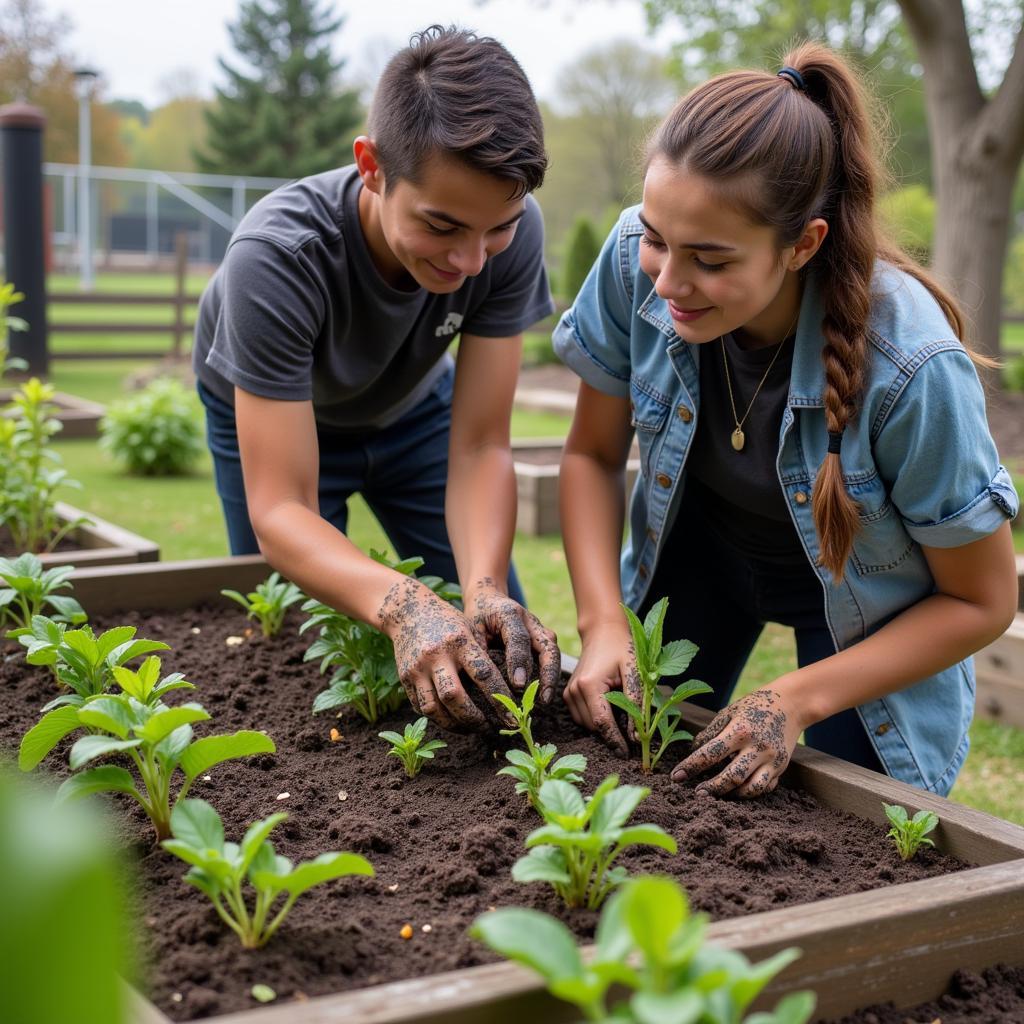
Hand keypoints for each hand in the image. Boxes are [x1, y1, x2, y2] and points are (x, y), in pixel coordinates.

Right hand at [378, 577, 514, 731]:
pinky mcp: (404, 678)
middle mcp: (437, 656)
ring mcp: (417, 668)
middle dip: (473, 719)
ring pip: (434, 708)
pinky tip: (451, 719)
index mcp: (460, 642)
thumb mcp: (469, 630)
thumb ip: (482, 656)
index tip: (512, 717)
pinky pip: (421, 707)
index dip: (500, 699)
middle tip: (488, 728)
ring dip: (453, 725)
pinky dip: (437, 717)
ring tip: (469, 728)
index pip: (484, 675)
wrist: (408, 611)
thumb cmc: (448, 622)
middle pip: (454, 697)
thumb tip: (505, 691)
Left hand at [464, 577, 560, 702]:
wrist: (488, 598)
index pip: (518, 639)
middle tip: (542, 699)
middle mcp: (530, 621)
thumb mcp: (471, 628)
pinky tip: (543, 695)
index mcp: (510, 614)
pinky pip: (551, 657)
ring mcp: (540, 630)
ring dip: (551, 677)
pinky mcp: (543, 639)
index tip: (517, 685)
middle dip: (547, 674)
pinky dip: (549, 675)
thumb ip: (478, 649)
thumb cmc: (478, 615)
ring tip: (544, 701)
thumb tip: (482, 680)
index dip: (519, 662)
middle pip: (547, 647)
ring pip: (553, 652)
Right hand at [562, 621, 642, 757]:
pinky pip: (582, 718)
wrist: (603, 631)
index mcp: (589, 684)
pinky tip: (610, 707)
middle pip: (593, 727)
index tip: (628, 755)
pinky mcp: (568, 694)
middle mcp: (574, 690)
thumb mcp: (634, 671)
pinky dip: (596, 719)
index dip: (616, 741)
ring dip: (603, 726)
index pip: (602, 723)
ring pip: (587, 725)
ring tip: (621, 713)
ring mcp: (568, 693)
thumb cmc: (621, 647)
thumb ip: (636, 703)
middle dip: (612, 734)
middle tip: (632, 732)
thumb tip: (637, 735)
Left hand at [670, 687, 805, 797]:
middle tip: (697, 794)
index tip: (676, 777)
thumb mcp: (729, 712)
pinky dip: (750, 792)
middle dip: (712, 788)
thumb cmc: (753, 706)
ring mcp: (772, 760)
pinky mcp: (781, 768)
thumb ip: (710, 732)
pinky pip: (764, 788)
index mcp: (740, 731)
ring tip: (717, 795)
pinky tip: (738, 790)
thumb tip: (693, 751)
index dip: (691, 767)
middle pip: (732, 776)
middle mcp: (758, 747)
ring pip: (752, 788)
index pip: (711, 753)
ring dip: (732, 795)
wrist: (790, 704)